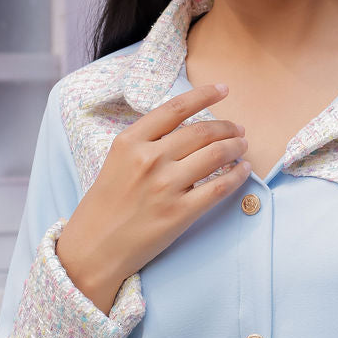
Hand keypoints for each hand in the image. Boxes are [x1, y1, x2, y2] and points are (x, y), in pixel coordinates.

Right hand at [55, 82, 250, 313]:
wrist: (94, 248)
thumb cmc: (105, 205)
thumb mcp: (116, 161)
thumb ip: (147, 143)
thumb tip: (188, 132)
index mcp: (130, 141)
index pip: (176, 107)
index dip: (205, 95)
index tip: (223, 90)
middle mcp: (149, 159)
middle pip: (202, 131)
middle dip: (227, 127)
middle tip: (238, 130)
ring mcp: (166, 186)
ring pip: (216, 154)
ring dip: (236, 147)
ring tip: (242, 147)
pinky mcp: (180, 212)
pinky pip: (220, 187)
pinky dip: (237, 175)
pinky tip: (243, 171)